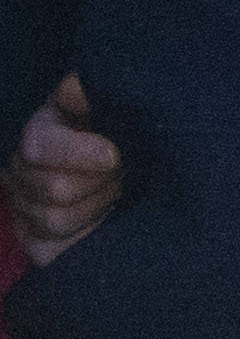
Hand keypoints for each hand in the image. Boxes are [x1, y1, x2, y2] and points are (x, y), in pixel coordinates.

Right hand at [6, 80, 113, 258]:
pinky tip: (98, 219)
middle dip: (99, 183)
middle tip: (121, 173)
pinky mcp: (33, 240)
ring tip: (113, 191)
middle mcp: (18, 171)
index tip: (115, 155)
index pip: (38, 147)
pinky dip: (80, 237)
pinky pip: (47, 250)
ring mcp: (22, 207)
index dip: (78, 154)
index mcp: (37, 134)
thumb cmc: (114, 132)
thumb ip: (87, 91)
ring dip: (96, 207)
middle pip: (53, 189)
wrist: (123, 167)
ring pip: (54, 221)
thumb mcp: (103, 104)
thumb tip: (76, 88)